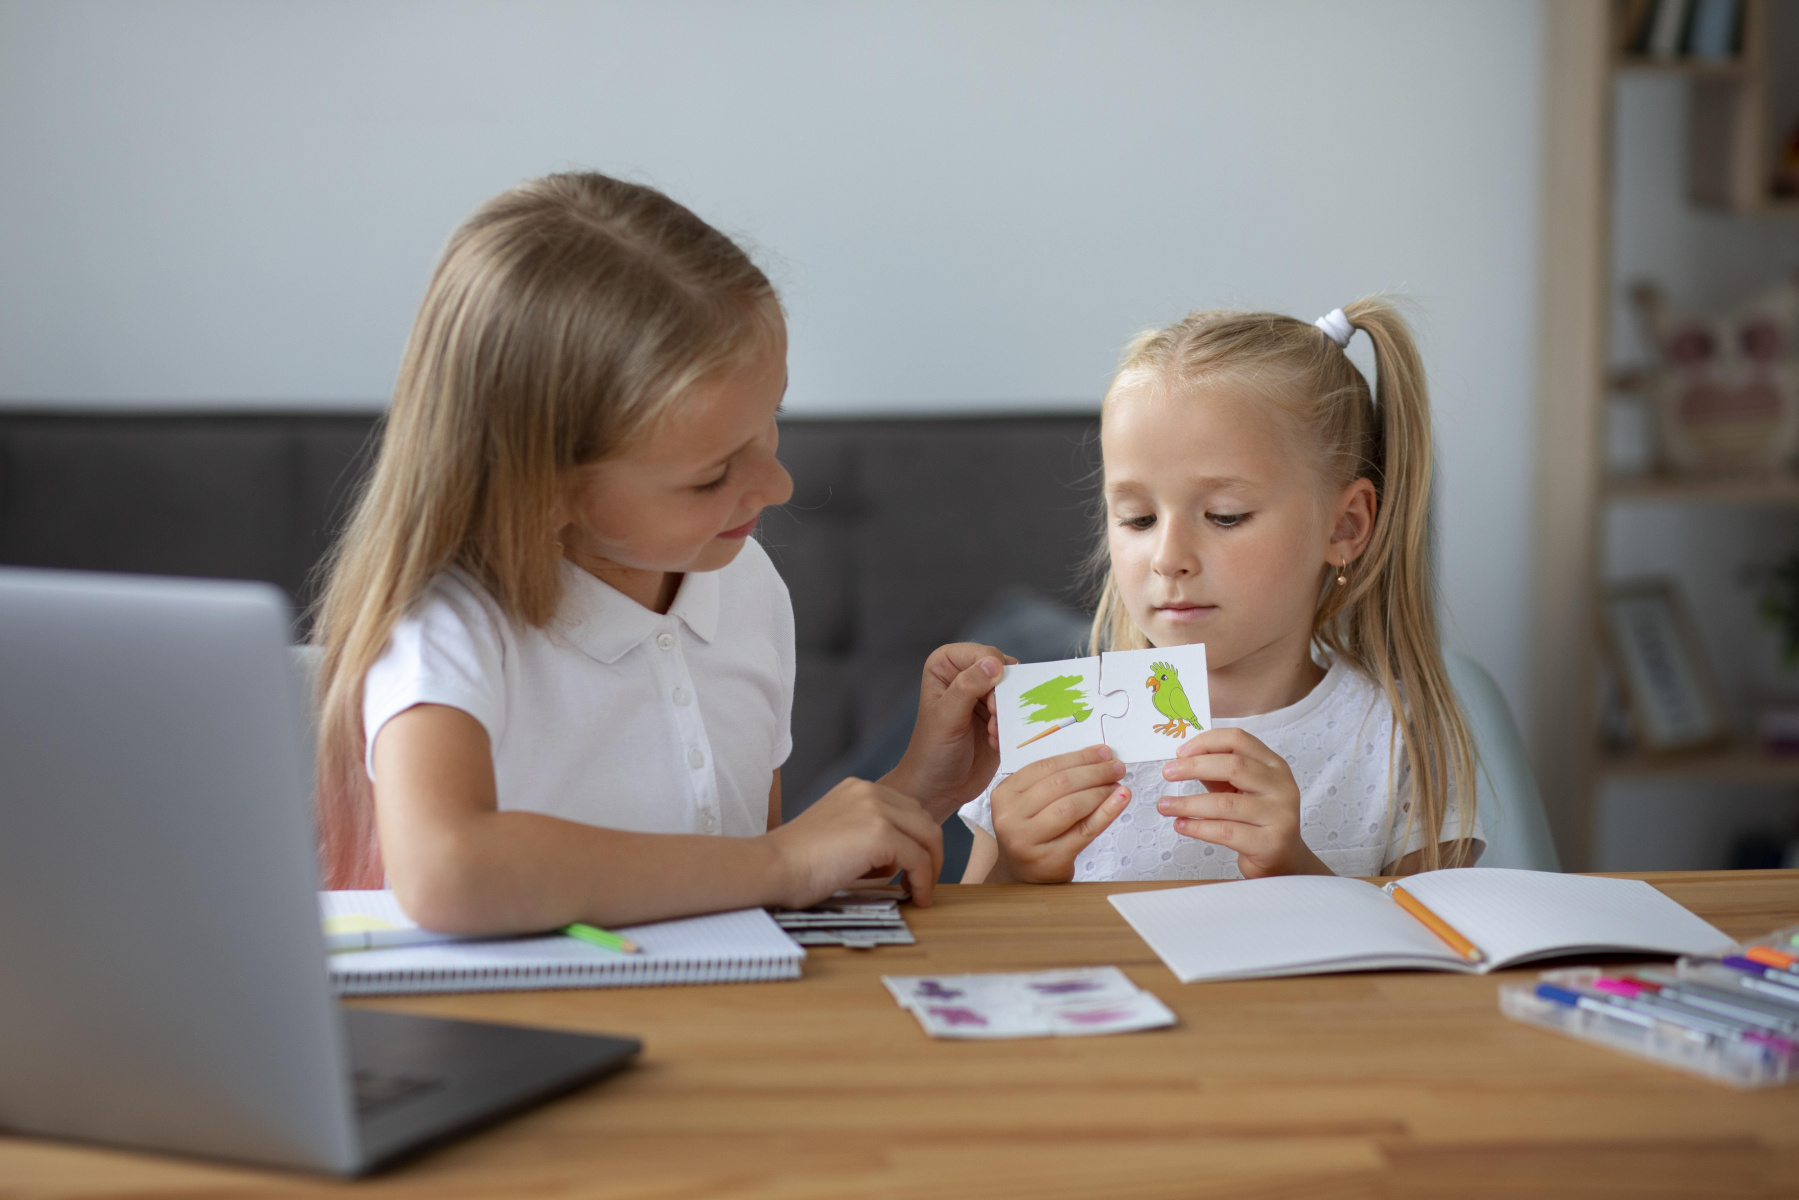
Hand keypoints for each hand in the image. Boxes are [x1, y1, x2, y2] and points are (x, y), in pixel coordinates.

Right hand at [763, 778, 942, 908]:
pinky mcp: (880, 834)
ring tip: (920, 892)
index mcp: (857, 788)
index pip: (906, 809)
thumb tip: (899, 861)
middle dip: (929, 852)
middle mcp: (869, 791)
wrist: (771, 867)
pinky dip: (922, 881)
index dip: (916, 840)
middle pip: (923, 819)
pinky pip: (918, 859)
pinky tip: (916, 898)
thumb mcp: (836, 832)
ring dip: (930, 867)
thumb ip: (866, 834)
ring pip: (928, 836)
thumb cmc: (794, 861)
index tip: (915, 867)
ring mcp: (876, 810)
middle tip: (922, 882)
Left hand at [884, 642, 1016, 820]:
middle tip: (994, 717)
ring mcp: (985, 696)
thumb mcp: (947, 717)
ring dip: (1008, 714)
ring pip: (1015, 692)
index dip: (994, 672)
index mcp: (946, 665)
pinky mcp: (999, 716)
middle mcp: (966, 675)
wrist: (939, 788)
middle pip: (1004, 671)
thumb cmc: (932, 751)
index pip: (983, 654)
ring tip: (992, 732)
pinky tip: (994, 742)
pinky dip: (1010, 727)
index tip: (991, 701)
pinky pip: (1019, 712)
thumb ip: (968, 687)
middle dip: (1004, 696)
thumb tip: (993, 663)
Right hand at [989, 746, 1129, 883]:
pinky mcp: (1049, 860)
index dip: (1078, 758)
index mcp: (1004, 794)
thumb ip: (1054, 781)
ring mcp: (1027, 840)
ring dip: (1099, 791)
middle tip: (1117, 767)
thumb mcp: (1030, 803)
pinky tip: (1121, 800)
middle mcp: (1010, 817)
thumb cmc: (1032, 832)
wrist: (1023, 875)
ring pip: (1070, 806)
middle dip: (1093, 772)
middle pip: (1059, 785)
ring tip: (1117, 784)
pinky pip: (1084, 830)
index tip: (1103, 752)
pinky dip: (1107, 812)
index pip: (1045, 767)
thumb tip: (1097, 758)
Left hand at [1156, 728, 1330, 877]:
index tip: (1179, 752)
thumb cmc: (1255, 819)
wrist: (1283, 858)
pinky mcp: (1270, 843)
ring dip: (1188, 803)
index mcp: (1274, 765)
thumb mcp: (1240, 789)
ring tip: (1164, 805)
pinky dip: (1198, 827)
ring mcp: (1279, 815)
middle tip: (1167, 773)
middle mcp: (1281, 786)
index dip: (1206, 742)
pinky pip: (1226, 832)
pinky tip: (1181, 825)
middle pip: (1233, 766)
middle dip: (1194, 768)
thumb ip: (1217, 771)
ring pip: (1225, 803)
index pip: (1238, 740)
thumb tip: (1181, 759)